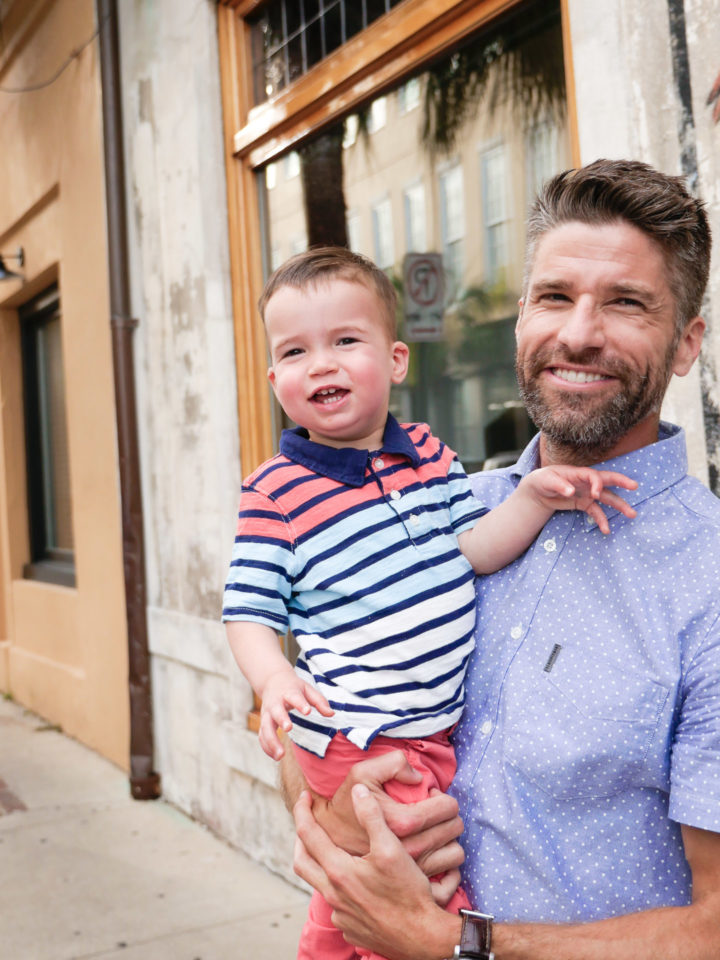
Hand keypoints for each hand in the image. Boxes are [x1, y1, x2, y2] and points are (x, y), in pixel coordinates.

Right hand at [259, 671, 332, 759]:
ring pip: (265, 728)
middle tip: (289, 728)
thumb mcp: (307, 689)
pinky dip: (267, 747)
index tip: (307, 711)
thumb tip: (331, 714)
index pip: (294, 697)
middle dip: (281, 719)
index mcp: (288, 692)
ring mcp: (267, 713)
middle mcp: (275, 703)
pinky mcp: (263, 722)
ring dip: (271, 742)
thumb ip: (319, 701)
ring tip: (280, 756)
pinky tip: (276, 757)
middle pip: (276, 711)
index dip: (300, 704)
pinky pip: (262, 736)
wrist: (271, 681)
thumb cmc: (292, 687)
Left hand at [294, 786, 458, 959]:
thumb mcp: (391, 848)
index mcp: (338, 871)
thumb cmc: (408, 893)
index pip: (308, 834)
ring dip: (319, 863)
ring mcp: (340, 914)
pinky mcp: (350, 927)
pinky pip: (335, 903)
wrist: (422, 936)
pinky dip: (337, 886)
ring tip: (330, 849)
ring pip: (318, 884)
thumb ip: (372, 816)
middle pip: (302, 862)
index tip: (304, 796)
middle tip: (307, 823)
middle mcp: (333, 894)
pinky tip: (353, 880)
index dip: (303, 811)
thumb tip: (358, 791)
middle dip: (301, 839)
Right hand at [313, 750, 463, 868]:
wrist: (327, 840)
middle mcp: (410, 850)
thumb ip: (391, 763)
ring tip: (435, 830)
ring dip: (450, 838)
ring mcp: (413, 870)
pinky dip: (449, 860)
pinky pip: (450, 874)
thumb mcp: (361, 774)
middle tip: (436, 811)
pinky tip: (436, 850)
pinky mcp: (412, 884)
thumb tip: (419, 777)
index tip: (433, 796)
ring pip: (455, 852)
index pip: (445, 808)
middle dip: (450, 816)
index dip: (444, 798)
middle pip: (453, 829)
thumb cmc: (346, 805)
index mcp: (401, 822)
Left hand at [526, 466, 637, 533]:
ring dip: (619, 506)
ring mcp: (587, 493)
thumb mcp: (547, 480)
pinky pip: (596, 512)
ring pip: (607, 498)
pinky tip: (606, 530)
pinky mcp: (584, 504)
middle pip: (607, 480)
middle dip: (621, 482)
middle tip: (635, 486)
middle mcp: (586, 482)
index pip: (593, 476)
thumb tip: (571, 491)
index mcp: (578, 473)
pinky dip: (602, 520)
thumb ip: (559, 485)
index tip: (595, 494)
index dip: (597, 484)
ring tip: (632, 514)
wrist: (538, 491)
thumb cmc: (542, 480)